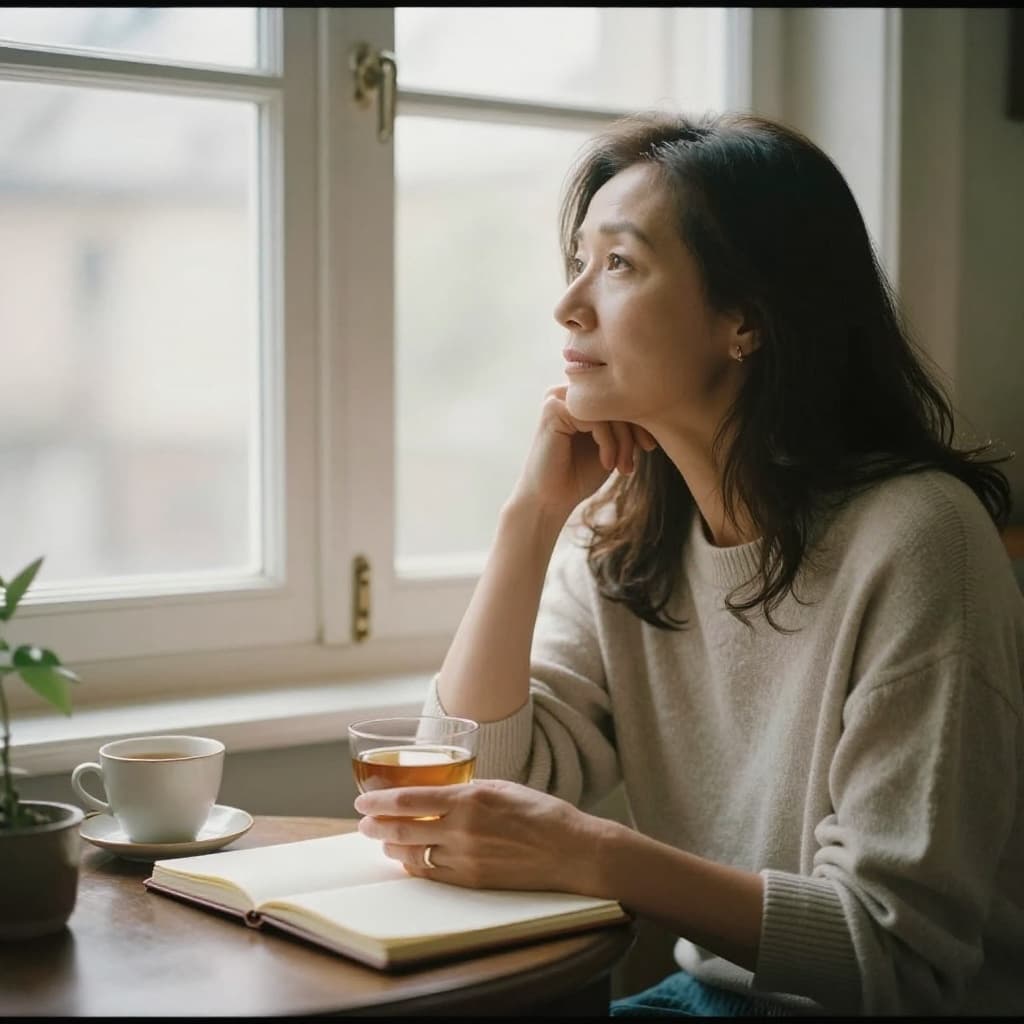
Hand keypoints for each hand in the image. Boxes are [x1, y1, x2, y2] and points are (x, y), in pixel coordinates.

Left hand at [354, 778, 611, 895]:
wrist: (572, 852)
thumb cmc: (542, 814)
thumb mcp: (503, 788)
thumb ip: (469, 792)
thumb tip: (443, 795)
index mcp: (469, 799)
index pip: (410, 799)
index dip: (380, 801)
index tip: (363, 800)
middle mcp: (463, 830)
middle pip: (404, 829)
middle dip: (377, 825)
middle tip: (363, 823)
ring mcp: (467, 859)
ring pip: (414, 855)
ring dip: (392, 847)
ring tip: (382, 841)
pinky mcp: (473, 882)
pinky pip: (433, 875)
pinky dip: (416, 866)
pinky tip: (409, 860)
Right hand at [510, 385, 657, 521]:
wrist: (551, 499)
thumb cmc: (580, 474)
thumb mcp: (613, 445)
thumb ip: (626, 423)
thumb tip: (658, 406)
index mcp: (581, 397)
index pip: (619, 396)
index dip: (640, 420)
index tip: (649, 447)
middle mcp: (568, 392)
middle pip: (615, 398)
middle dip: (633, 431)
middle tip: (636, 460)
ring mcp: (557, 398)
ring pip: (607, 408)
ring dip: (623, 441)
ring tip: (623, 467)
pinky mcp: (552, 410)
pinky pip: (594, 419)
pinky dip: (608, 443)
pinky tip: (608, 464)